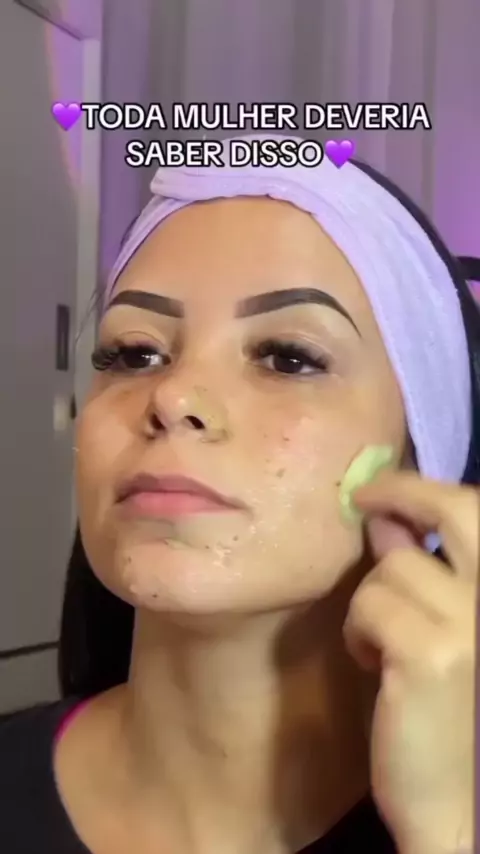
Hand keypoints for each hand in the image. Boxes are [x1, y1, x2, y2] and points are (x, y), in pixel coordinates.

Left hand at [343, 472, 477, 853]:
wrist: (463, 807)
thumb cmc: (460, 721)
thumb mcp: (455, 635)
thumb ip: (433, 575)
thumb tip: (389, 521)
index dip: (431, 490)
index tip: (390, 489)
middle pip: (457, 509)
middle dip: (403, 492)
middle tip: (365, 498)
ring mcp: (472, 623)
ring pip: (390, 569)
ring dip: (371, 602)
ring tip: (381, 644)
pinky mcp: (427, 652)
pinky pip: (368, 607)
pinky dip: (359, 632)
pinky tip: (375, 667)